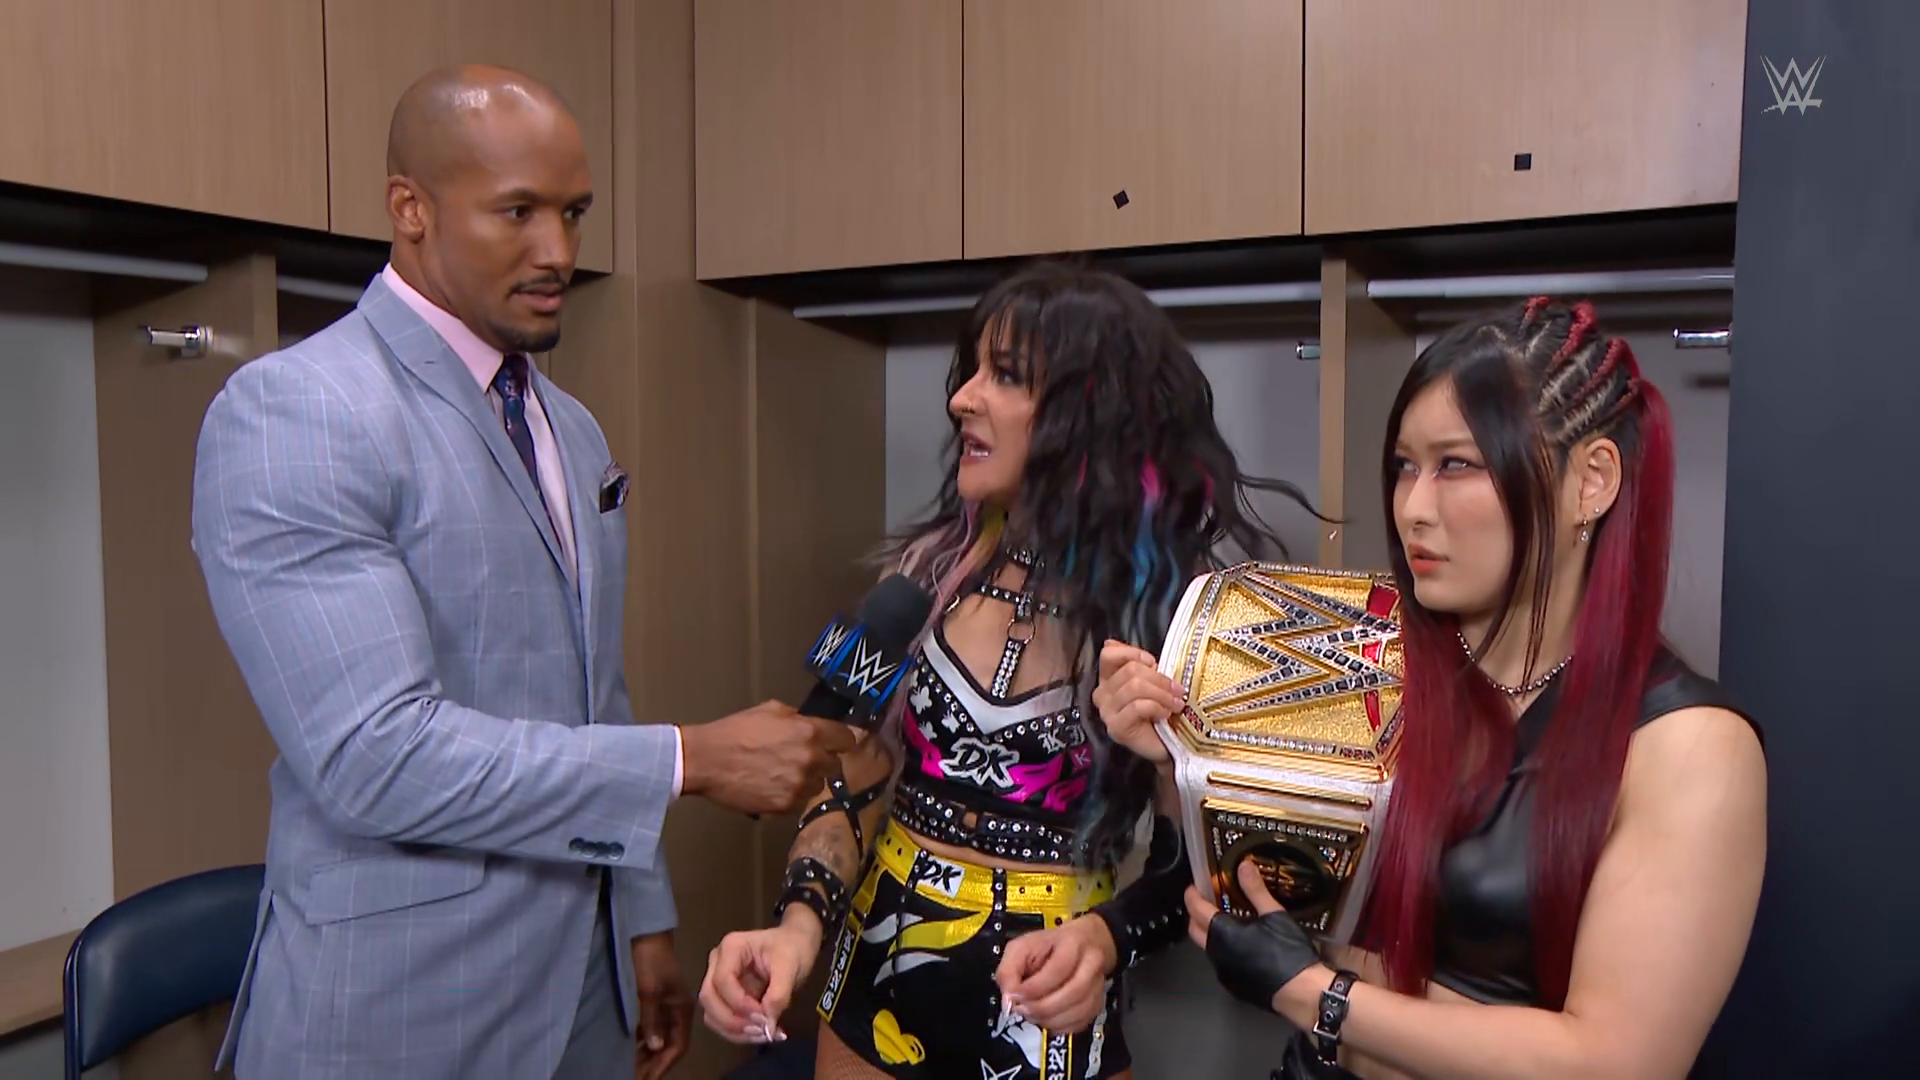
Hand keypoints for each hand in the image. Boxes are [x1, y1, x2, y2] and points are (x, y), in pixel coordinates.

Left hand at [631, 932, 690, 1078]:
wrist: (645, 932)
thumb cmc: (650, 960)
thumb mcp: (649, 991)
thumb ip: (651, 1020)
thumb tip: (654, 1047)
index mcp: (683, 1009)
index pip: (678, 1046)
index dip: (663, 1065)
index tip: (645, 1079)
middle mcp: (678, 1010)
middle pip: (670, 1045)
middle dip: (654, 1063)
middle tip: (635, 1076)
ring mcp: (667, 1005)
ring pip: (661, 1037)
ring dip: (648, 1053)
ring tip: (632, 1067)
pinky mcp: (656, 999)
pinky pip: (653, 1027)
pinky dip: (643, 1040)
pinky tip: (632, 1046)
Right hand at [680, 701, 857, 814]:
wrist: (707, 760)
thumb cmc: (736, 730)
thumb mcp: (771, 710)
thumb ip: (798, 718)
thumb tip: (811, 724)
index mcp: (810, 732)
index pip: (846, 739)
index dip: (841, 741)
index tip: (836, 743)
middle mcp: (811, 759)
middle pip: (835, 765)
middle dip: (823, 762)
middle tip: (805, 760)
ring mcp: (799, 786)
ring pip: (819, 786)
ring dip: (809, 781)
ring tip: (786, 776)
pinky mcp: (786, 806)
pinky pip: (800, 802)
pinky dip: (792, 796)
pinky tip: (774, 787)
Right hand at [698, 923, 819, 1044]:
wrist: (796, 944)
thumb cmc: (793, 948)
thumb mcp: (791, 966)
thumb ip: (779, 994)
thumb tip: (768, 1023)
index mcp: (732, 947)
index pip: (722, 980)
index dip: (739, 1003)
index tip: (764, 1017)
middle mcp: (718, 962)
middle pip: (709, 998)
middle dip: (732, 1021)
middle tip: (762, 1031)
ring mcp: (718, 980)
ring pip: (711, 1013)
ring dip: (734, 1031)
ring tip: (764, 1035)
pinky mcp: (724, 997)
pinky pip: (722, 1019)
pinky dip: (738, 1032)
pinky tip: (762, 1033)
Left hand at [993, 916, 1118, 1032]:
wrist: (1082, 944)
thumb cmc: (1049, 946)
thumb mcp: (1021, 947)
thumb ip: (1009, 970)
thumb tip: (1009, 1000)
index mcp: (1072, 943)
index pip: (1058, 969)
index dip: (1034, 988)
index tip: (1015, 996)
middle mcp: (1091, 964)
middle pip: (1073, 993)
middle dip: (1042, 1007)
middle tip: (1022, 1009)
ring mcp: (1097, 986)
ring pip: (1078, 1012)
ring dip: (1050, 1019)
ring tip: (1032, 1014)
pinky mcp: (1097, 1004)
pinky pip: (1080, 1023)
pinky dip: (1059, 1026)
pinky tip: (1046, 1019)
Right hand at [1092, 640, 1182, 765]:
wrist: (1170, 745)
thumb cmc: (1163, 712)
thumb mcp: (1154, 682)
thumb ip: (1140, 665)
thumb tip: (1118, 644)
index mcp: (1109, 679)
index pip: (1109, 653)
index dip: (1133, 653)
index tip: (1154, 664)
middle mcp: (1102, 694)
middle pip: (1130, 670)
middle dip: (1160, 679)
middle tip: (1179, 691)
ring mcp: (1107, 712)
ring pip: (1135, 687)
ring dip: (1162, 694)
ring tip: (1176, 704)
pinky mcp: (1116, 727)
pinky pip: (1137, 706)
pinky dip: (1157, 707)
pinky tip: (1165, 714)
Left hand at [1185, 859, 1328, 1017]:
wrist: (1302, 993)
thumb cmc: (1287, 951)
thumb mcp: (1274, 915)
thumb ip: (1255, 890)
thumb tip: (1243, 866)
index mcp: (1222, 934)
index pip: (1196, 909)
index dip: (1193, 895)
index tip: (1194, 886)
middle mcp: (1216, 954)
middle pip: (1195, 930)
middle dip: (1196, 914)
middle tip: (1208, 901)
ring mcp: (1223, 972)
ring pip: (1208, 947)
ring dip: (1210, 932)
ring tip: (1228, 919)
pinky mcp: (1234, 985)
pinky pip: (1221, 962)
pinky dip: (1223, 948)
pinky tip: (1242, 943)